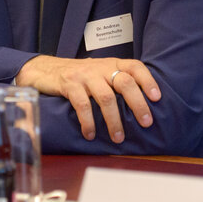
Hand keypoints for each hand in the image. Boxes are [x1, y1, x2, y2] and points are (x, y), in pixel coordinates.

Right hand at [15, 56, 160, 142]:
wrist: (45, 69)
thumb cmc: (79, 76)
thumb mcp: (100, 73)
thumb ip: (116, 82)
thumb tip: (141, 106)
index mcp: (112, 64)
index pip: (135, 66)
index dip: (148, 80)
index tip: (157, 97)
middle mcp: (100, 67)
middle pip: (125, 83)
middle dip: (138, 104)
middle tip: (146, 122)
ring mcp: (85, 76)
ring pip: (106, 98)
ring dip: (114, 120)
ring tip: (118, 137)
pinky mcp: (69, 85)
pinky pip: (83, 105)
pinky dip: (88, 122)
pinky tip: (90, 134)